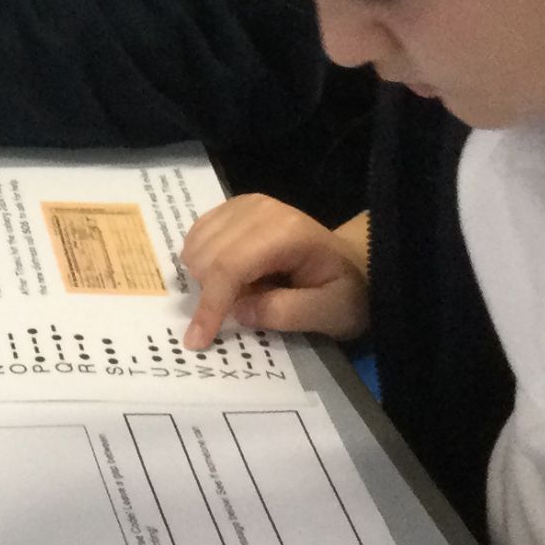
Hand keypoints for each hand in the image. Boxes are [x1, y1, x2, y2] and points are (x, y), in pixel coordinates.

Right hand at [178, 197, 371, 348]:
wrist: (350, 264)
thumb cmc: (344, 292)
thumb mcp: (330, 314)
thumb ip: (286, 313)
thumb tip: (237, 311)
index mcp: (286, 232)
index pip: (230, 266)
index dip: (210, 305)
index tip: (197, 341)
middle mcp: (259, 209)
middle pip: (206, 256)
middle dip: (212, 294)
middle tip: (245, 309)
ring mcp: (243, 204)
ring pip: (195, 247)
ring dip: (207, 279)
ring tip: (246, 290)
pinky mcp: (232, 207)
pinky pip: (196, 237)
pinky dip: (204, 263)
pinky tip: (232, 275)